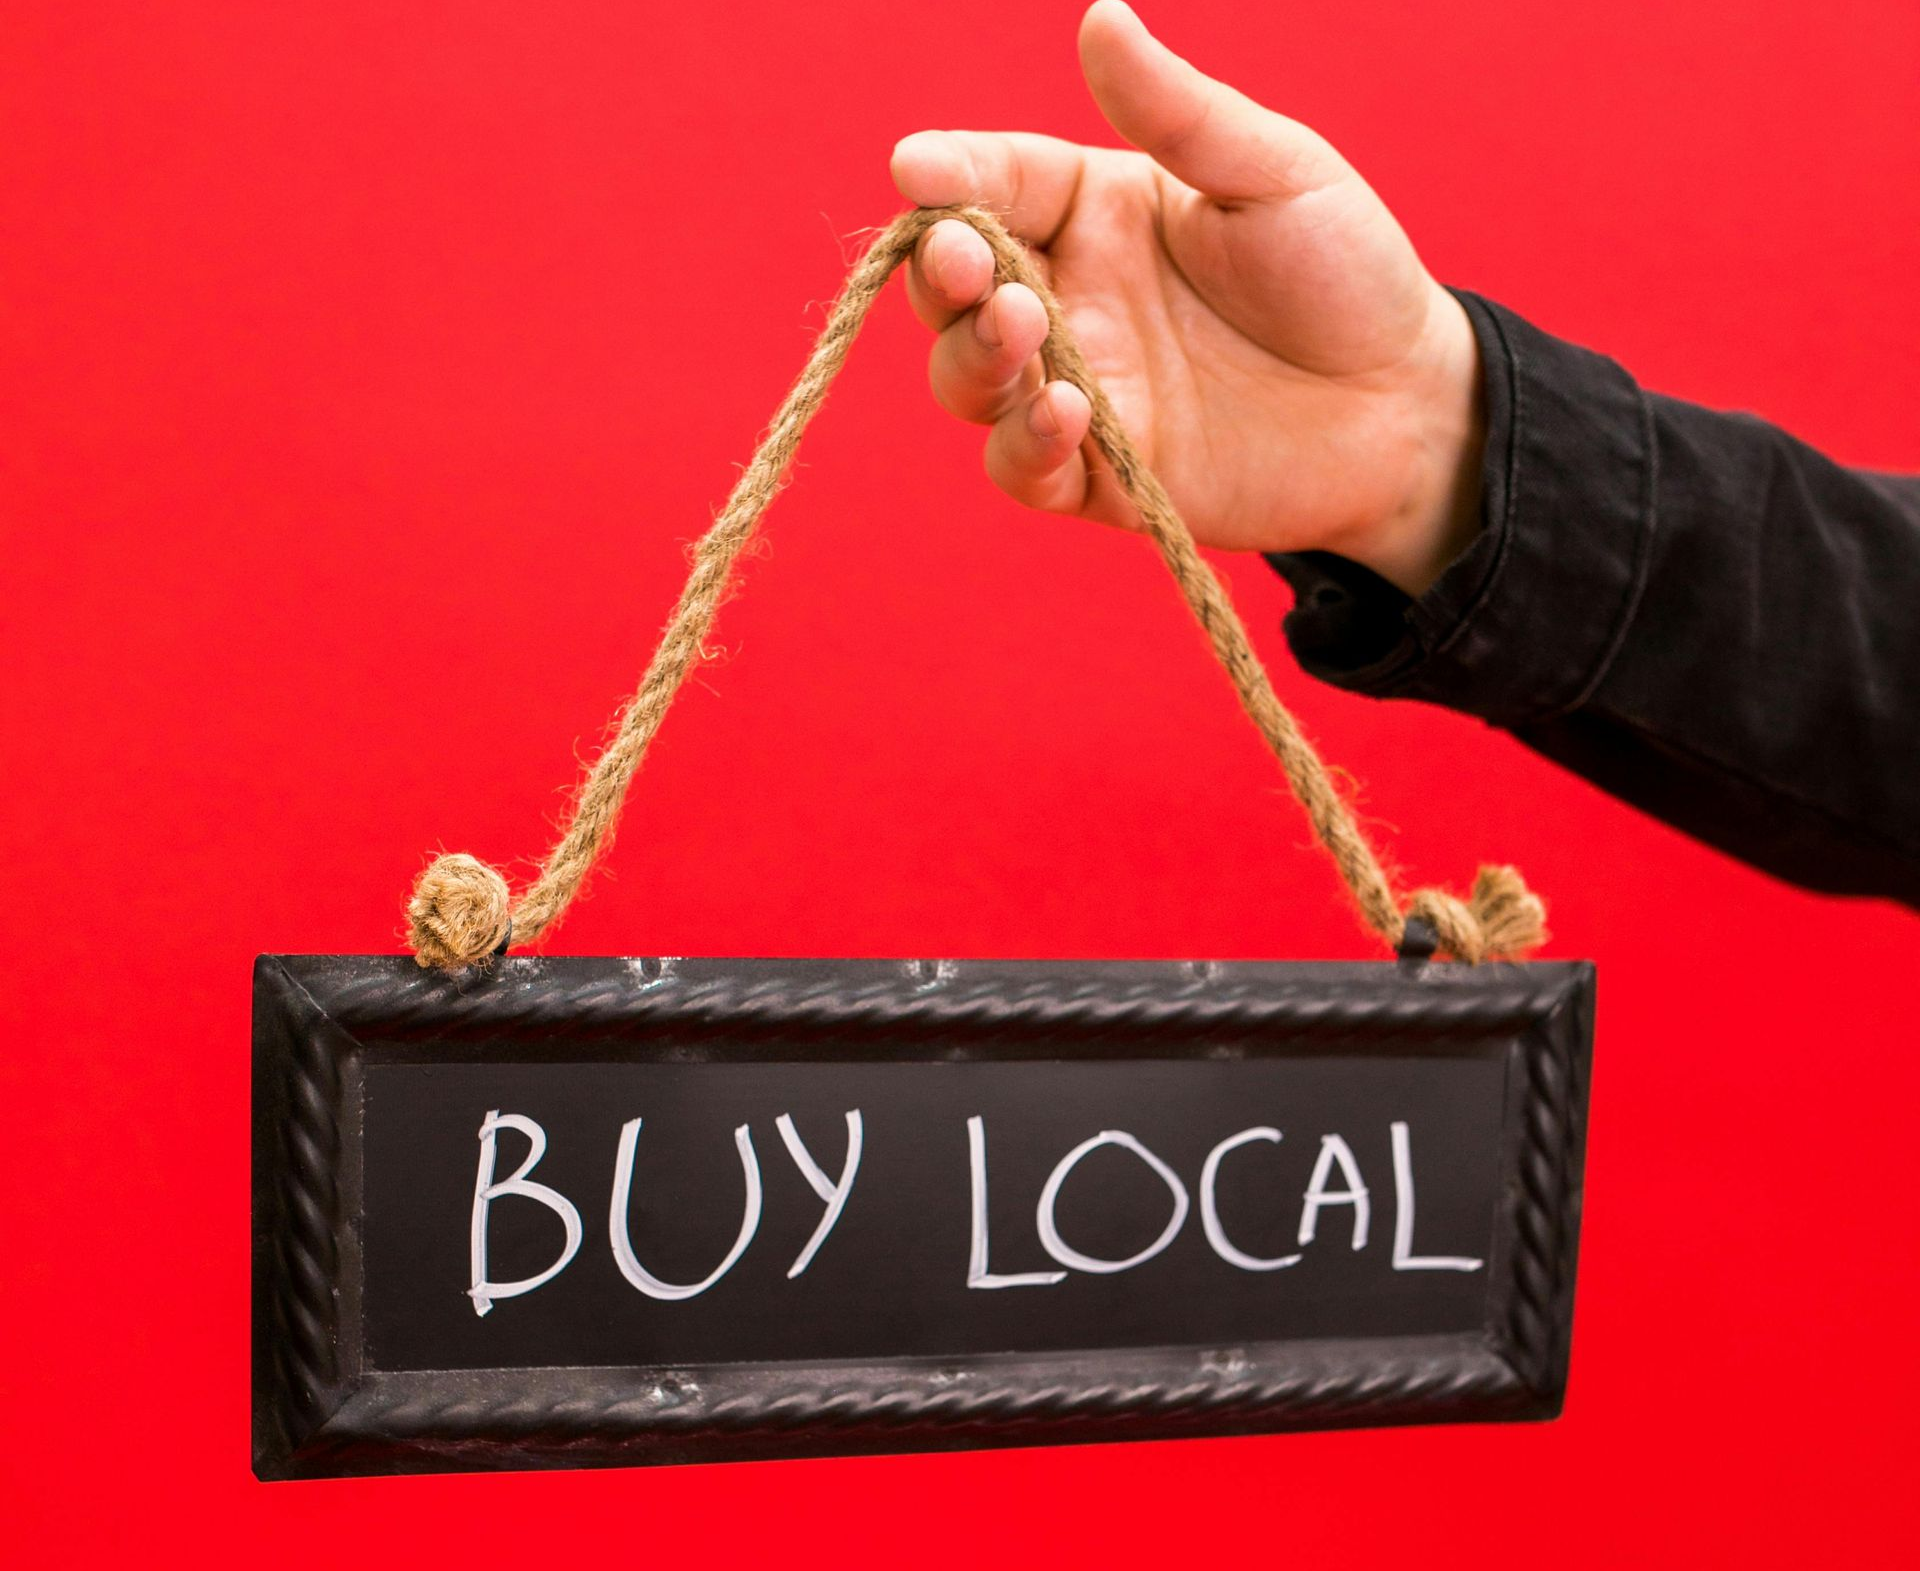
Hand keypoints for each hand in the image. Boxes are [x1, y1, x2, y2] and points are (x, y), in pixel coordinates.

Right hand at [891, 0, 1484, 596]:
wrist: (1405, 403)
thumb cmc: (1342, 271)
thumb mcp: (1271, 170)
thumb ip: (1177, 112)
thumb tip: (1101, 17)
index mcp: (1094, 212)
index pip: (994, 184)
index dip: (947, 177)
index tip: (916, 168)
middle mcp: (1068, 301)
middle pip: (953, 289)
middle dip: (941, 273)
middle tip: (965, 259)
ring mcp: (1079, 390)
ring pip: (970, 379)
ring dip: (975, 354)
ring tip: (1024, 325)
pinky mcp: (1101, 479)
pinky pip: (1025, 469)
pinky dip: (1026, 445)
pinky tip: (1067, 413)